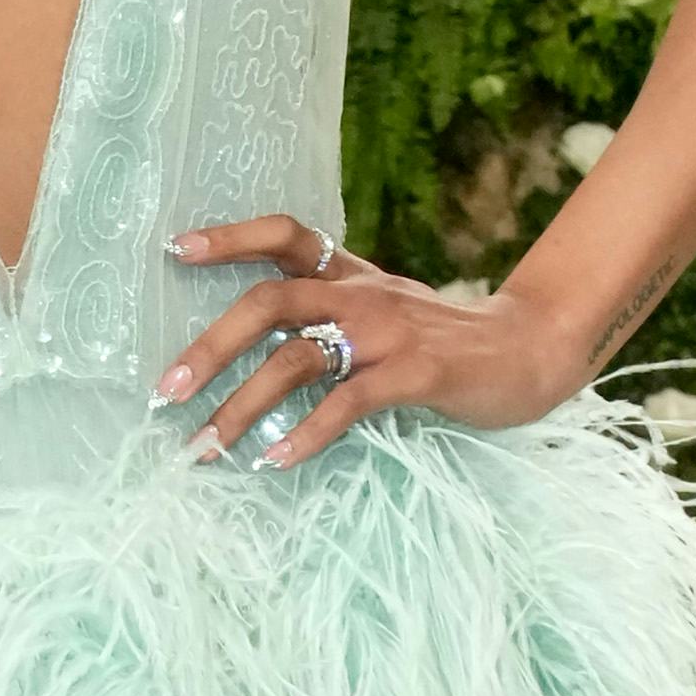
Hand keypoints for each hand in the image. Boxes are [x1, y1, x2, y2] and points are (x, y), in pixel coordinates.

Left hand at [154, 216, 583, 462]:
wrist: (530, 351)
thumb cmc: (443, 342)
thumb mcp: (382, 312)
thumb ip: (329, 317)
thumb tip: (253, 351)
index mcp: (350, 274)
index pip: (284, 234)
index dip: (230, 236)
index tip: (174, 249)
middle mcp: (361, 295)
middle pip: (270, 301)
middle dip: (211, 345)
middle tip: (166, 389)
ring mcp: (389, 332)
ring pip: (297, 358)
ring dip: (242, 404)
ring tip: (206, 445)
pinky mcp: (416, 372)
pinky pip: (348, 403)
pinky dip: (308, 433)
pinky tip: (276, 461)